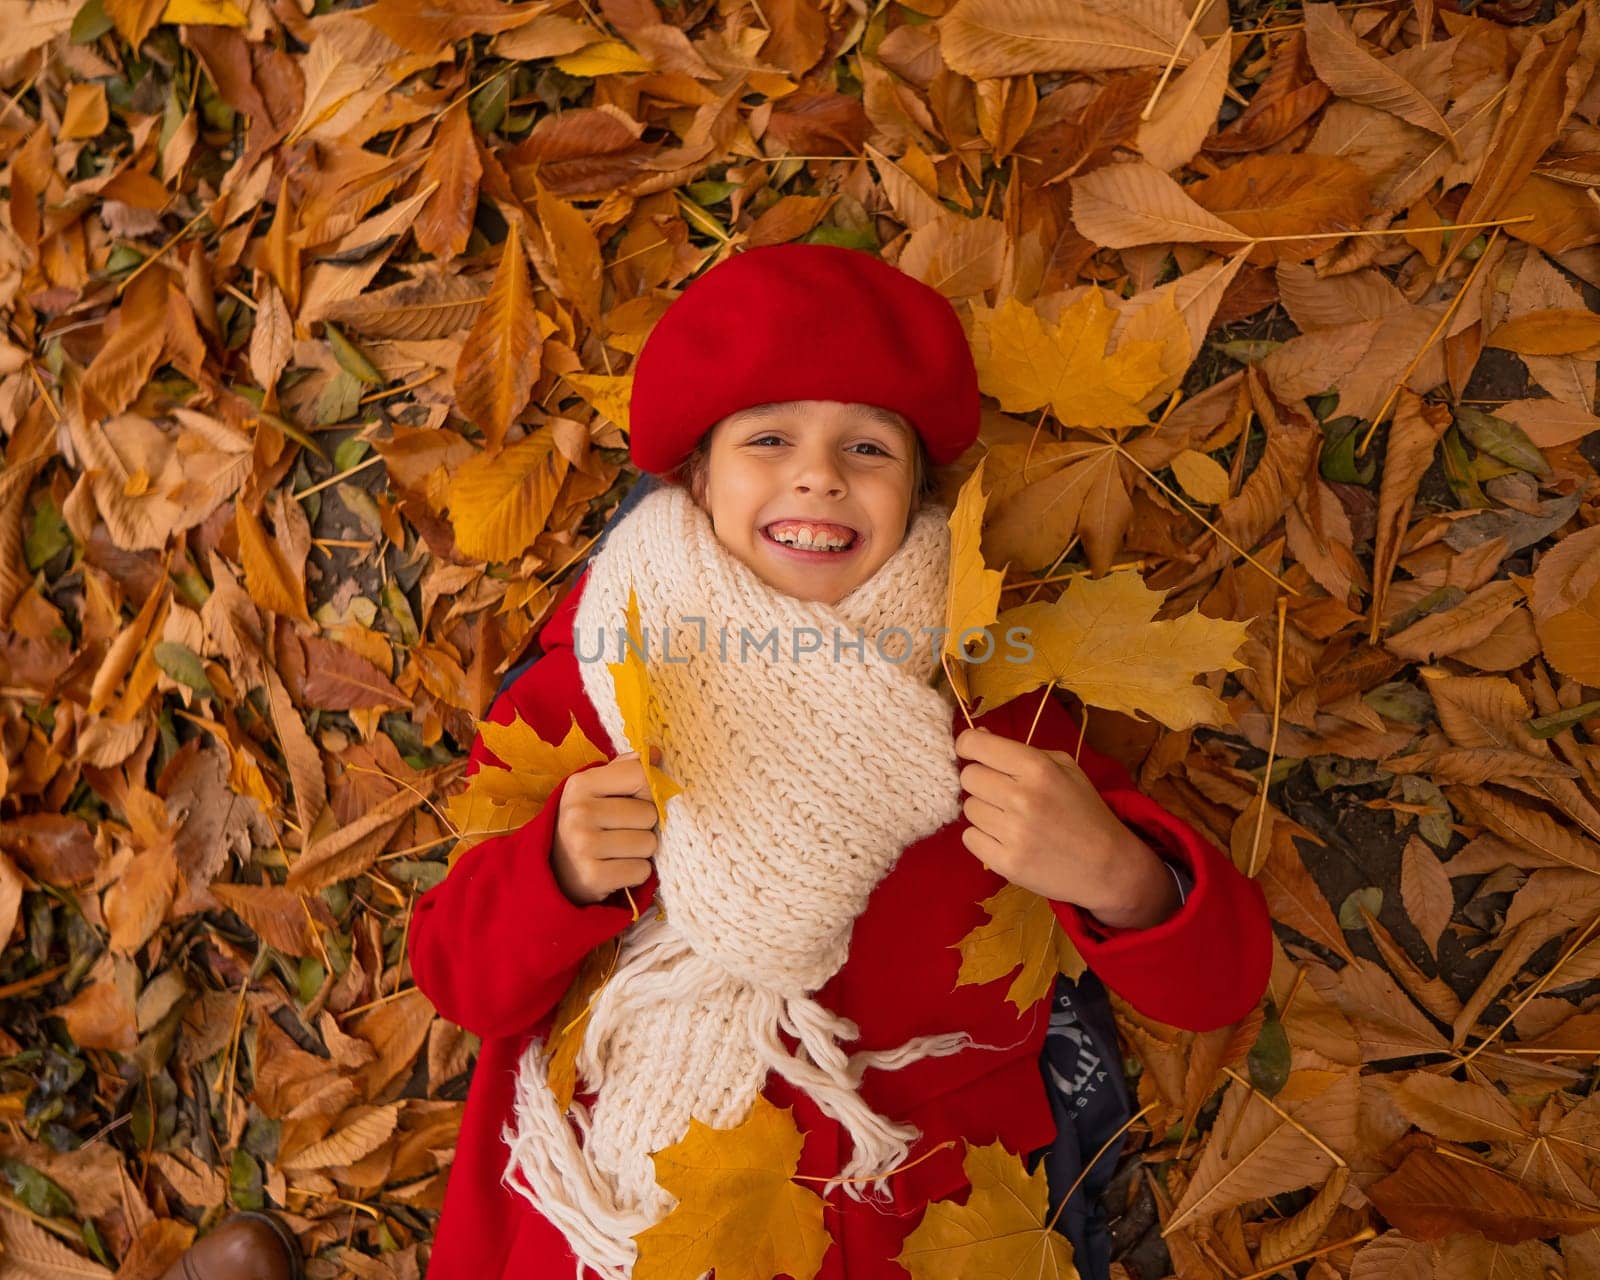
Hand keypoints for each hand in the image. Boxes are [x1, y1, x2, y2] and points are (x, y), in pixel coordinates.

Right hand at [551, 747, 661, 906]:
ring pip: (648, 843)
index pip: (641, 775)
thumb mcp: (596, 791)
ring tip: (618, 851)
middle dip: (644, 826)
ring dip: (641, 851)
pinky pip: (641, 871)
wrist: (554, 872)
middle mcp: (578, 812)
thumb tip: (656, 754)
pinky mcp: (592, 877)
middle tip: (621, 832)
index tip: (636, 800)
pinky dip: (635, 873)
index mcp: (581, 784)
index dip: (649, 790)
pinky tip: (616, 869)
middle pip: (649, 813)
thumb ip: (627, 769)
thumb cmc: (587, 824)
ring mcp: (583, 846)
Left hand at [954, 726, 1180, 930]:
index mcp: (1037, 768)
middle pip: (968, 777)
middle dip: (981, 781)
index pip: (976, 745)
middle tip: (1002, 792)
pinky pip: (969, 838)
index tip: (972, 752)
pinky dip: (983, 838)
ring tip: (1011, 818)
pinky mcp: (1006, 862)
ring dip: (984, 811)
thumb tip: (977, 736)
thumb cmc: (1085, 811)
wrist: (1108, 866)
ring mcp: (1013, 832)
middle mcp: (1022, 797)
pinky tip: (1006, 839)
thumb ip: (1019, 750)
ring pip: (968, 808)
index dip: (968, 745)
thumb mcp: (1064, 768)